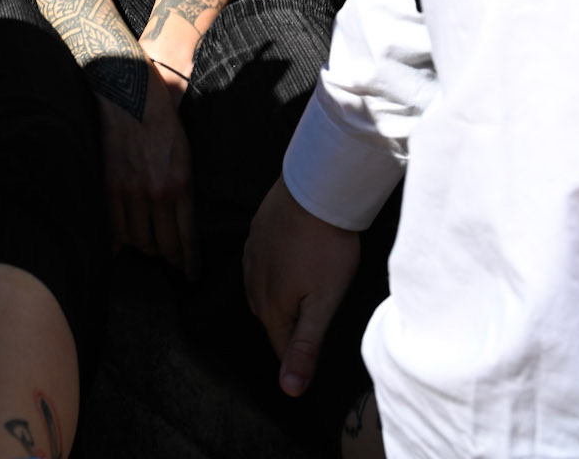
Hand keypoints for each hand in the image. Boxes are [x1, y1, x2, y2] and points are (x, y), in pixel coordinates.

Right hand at [96, 59, 198, 279]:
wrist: (130, 93)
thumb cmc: (163, 121)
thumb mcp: (185, 153)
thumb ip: (184, 188)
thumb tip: (182, 220)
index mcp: (180, 184)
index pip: (186, 238)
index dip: (189, 262)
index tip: (191, 274)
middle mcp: (155, 193)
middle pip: (162, 246)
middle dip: (170, 259)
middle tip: (173, 264)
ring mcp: (130, 192)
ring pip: (138, 241)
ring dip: (145, 250)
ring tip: (151, 251)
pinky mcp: (109, 187)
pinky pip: (114, 228)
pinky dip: (119, 243)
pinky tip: (123, 249)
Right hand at [243, 176, 360, 397]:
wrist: (315, 187)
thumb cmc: (326, 246)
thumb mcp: (324, 303)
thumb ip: (306, 347)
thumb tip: (289, 391)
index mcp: (271, 307)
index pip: (282, 348)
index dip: (301, 356)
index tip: (318, 353)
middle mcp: (254, 284)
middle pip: (273, 320)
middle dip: (290, 326)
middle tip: (317, 318)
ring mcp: (252, 255)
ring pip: (264, 290)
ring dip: (281, 296)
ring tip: (306, 292)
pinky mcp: (256, 232)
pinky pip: (261, 263)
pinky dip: (275, 269)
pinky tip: (292, 261)